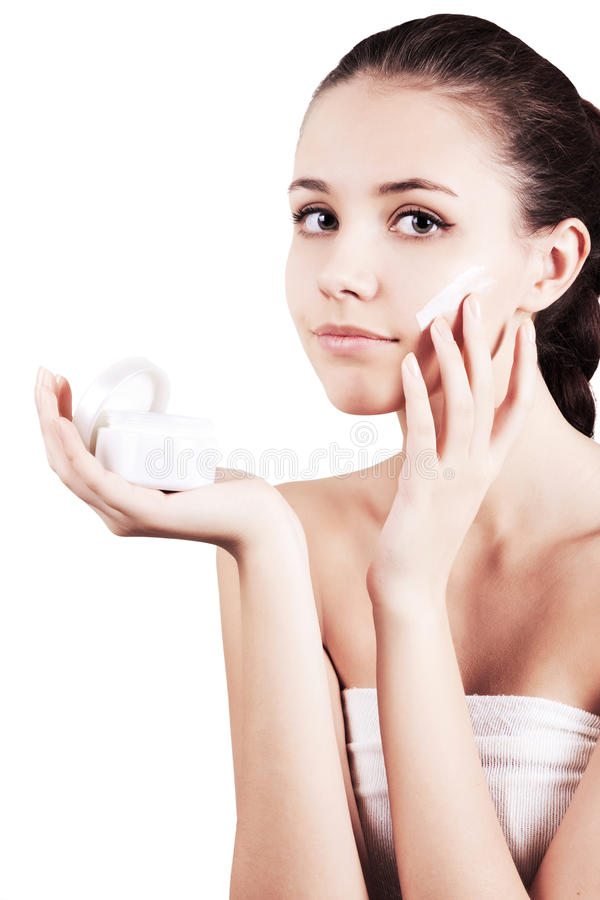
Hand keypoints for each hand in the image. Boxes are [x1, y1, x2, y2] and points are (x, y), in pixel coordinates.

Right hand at [34, 367, 303, 556]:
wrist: (260, 522)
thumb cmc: (227, 494)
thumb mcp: (182, 470)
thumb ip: (167, 458)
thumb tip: (162, 428)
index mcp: (117, 504)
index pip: (72, 462)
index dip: (55, 422)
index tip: (60, 384)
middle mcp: (113, 514)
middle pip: (63, 461)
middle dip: (45, 414)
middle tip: (45, 374)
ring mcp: (125, 516)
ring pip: (72, 467)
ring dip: (51, 422)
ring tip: (48, 387)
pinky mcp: (144, 511)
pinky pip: (96, 478)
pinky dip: (73, 450)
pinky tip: (61, 425)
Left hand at [365, 295, 536, 611]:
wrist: (410, 584)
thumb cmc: (422, 532)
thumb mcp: (441, 483)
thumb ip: (444, 447)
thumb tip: (429, 407)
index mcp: (488, 464)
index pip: (515, 406)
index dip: (520, 364)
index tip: (520, 325)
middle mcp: (480, 466)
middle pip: (490, 394)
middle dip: (485, 344)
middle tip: (476, 300)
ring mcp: (455, 477)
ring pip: (464, 407)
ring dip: (453, 360)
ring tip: (443, 320)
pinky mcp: (424, 486)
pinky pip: (423, 433)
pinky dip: (416, 397)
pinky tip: (406, 366)